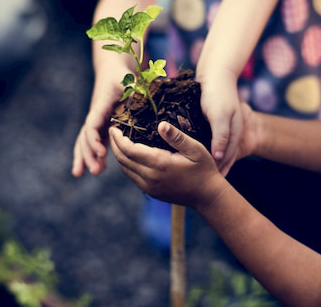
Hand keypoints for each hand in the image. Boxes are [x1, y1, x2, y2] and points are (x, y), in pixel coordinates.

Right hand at [72, 70, 124, 176]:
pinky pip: (92, 142)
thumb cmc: (120, 74)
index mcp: (100, 105)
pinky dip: (90, 155)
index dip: (94, 139)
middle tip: (96, 170)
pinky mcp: (101, 126)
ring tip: (84, 174)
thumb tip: (144, 100)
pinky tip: (96, 170)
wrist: (111, 69)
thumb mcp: (127, 79)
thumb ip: (134, 89)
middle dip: (88, 154)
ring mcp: (96, 121)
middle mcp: (95, 115)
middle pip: (85, 137)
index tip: (101, 152)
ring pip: (84, 141)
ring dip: (84, 157)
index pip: (92, 124)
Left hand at [109, 121, 225, 209]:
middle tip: (112, 131)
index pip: (129, 150)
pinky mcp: (150, 192)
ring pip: (125, 169)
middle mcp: (150, 177)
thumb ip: (177, 137)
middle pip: (123, 160)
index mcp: (159, 164)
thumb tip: (161, 124)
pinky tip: (129, 155)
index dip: (118, 138)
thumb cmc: (204, 170)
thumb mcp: (195, 149)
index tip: (114, 127)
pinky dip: (126, 164)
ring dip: (119, 155)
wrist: (207, 196)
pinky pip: (132, 176)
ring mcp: (149, 187)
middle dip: (114, 145)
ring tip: (118, 141)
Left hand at [200, 71, 243, 174]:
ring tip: (204, 176)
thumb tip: (220, 156)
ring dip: (214, 162)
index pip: (229, 156)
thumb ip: (221, 136)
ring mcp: (223, 127)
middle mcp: (231, 132)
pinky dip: (208, 150)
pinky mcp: (215, 123)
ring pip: (219, 150)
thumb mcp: (220, 115)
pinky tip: (199, 156)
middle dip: (219, 169)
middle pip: (226, 155)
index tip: (213, 182)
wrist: (217, 74)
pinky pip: (212, 141)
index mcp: (234, 132)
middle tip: (208, 185)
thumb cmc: (218, 94)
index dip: (222, 169)